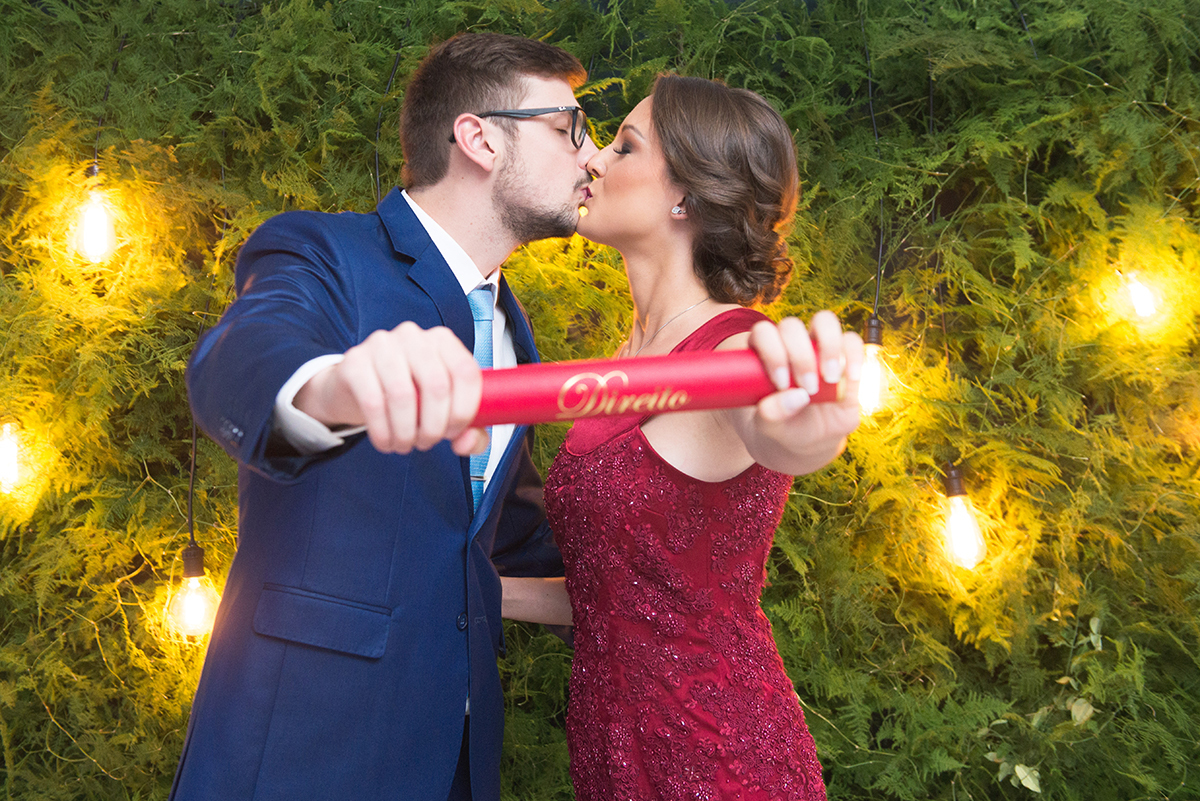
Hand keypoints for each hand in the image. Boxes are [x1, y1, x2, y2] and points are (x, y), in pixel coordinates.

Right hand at [294, 321, 487, 455]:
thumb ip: (468, 430)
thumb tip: (468, 442)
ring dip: (406, 433)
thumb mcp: (443, 409)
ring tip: (405, 444)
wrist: (357, 387)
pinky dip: (383, 431)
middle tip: (426, 443)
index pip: (466, 372)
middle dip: (434, 427)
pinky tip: (385, 441)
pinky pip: (373, 402)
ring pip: (404, 396)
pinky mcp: (355, 361)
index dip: (464, 411)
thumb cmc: (408, 394)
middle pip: (437, 386)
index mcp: (443, 341)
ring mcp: (382, 344)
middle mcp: (414, 336)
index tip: (454, 432)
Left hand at [743, 312, 863, 474]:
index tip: (781, 383)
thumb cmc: (783, 426)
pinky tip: (849, 377)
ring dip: (828, 346)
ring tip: (829, 378)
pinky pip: (852, 340)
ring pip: (824, 321)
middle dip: (800, 355)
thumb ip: (771, 414)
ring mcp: (817, 346)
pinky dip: (853, 355)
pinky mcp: (844, 355)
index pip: (763, 333)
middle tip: (806, 387)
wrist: (809, 438)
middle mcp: (789, 343)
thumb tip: (796, 396)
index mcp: (763, 353)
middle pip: (792, 326)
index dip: (773, 352)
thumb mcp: (769, 426)